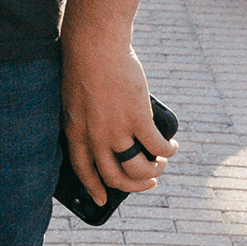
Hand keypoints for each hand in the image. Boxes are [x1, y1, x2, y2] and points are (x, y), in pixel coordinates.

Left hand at [59, 35, 174, 206]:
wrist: (94, 46)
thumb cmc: (84, 67)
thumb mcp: (75, 100)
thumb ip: (87, 121)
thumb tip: (109, 139)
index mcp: (74, 131)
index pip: (83, 170)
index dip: (94, 187)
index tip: (102, 199)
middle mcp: (94, 136)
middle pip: (115, 176)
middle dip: (134, 186)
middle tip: (148, 182)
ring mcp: (116, 129)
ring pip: (138, 168)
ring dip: (154, 171)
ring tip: (161, 163)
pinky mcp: (138, 118)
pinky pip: (157, 147)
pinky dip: (168, 152)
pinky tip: (172, 147)